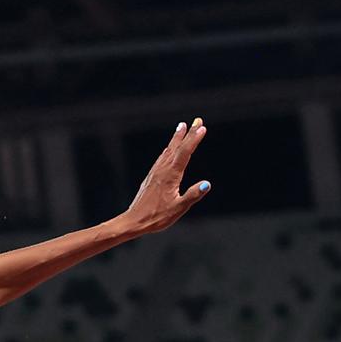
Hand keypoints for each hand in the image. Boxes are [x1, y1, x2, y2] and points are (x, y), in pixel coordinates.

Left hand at [124, 119, 209, 235]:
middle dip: (188, 133)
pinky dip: (168, 149)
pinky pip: (161, 158)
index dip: (194, 139)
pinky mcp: (151, 177)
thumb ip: (192, 196)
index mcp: (171, 175)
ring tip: (182, 127)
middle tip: (197, 120)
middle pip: (177, 147)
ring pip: (168, 150)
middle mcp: (162, 170)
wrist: (133, 221)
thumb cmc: (156, 217)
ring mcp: (155, 172)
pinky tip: (168, 149)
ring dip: (176, 138)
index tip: (202, 127)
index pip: (185, 152)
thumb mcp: (178, 209)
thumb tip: (207, 184)